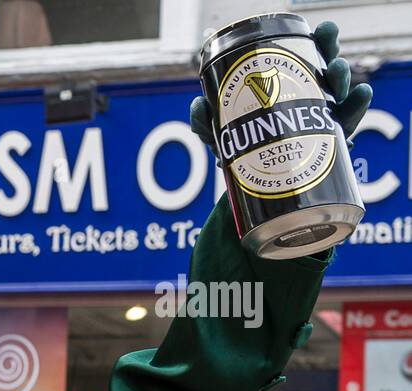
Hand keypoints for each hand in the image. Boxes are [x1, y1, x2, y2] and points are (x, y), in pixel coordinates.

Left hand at [190, 20, 373, 162]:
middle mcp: (308, 98)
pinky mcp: (334, 140)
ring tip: (337, 69)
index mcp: (286, 87)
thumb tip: (199, 106)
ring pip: (339, 89)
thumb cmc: (241, 153)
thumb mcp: (220, 136)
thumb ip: (207, 122)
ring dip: (341, 75)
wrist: (255, 189)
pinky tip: (362, 93)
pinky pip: (350, 120)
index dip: (313, 42)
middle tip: (328, 49)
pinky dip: (358, 104)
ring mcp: (323, 117)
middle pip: (324, 67)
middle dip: (330, 51)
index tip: (319, 30)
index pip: (303, 58)